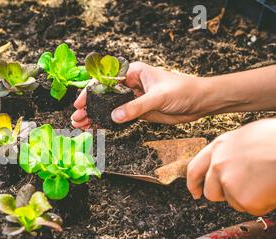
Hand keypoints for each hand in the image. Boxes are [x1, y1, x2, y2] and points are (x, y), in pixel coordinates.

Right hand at [71, 62, 212, 127]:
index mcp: (133, 72)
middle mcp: (130, 84)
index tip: (81, 103)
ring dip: (95, 115)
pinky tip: (95, 128)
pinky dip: (106, 122)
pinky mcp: (137, 111)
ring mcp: (133, 98)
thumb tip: (114, 117)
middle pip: (103, 95)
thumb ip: (136, 107)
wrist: (200, 103)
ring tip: (81, 125)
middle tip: (76, 118)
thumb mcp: (158, 97)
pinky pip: (118, 116)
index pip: (106, 80)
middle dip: (89, 106)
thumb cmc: (183, 91)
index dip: (91, 91)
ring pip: (108, 107)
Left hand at [187, 119, 275, 215]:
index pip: (194, 169)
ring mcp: (228, 182)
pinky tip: (272, 188)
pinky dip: (263, 204)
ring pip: (233, 202)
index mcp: (219, 146)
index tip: (195, 193)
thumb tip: (227, 163)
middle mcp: (218, 164)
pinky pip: (251, 208)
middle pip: (211, 192)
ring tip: (266, 180)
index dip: (194, 184)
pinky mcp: (243, 198)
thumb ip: (231, 152)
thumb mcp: (248, 136)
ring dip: (248, 198)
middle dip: (225, 195)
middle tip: (246, 190)